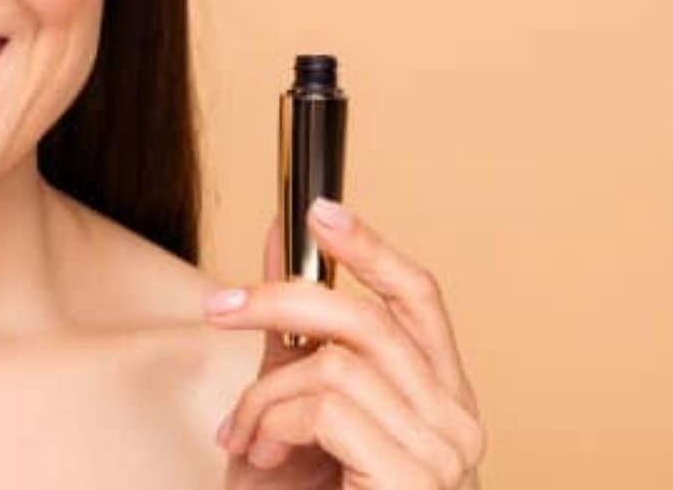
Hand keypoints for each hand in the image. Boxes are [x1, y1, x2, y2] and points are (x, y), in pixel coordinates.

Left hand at [207, 200, 484, 488]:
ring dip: (265, 394)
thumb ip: (294, 334)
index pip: (420, 298)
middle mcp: (455, 420)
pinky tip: (262, 455)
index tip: (319, 210)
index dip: (371, 248)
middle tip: (216, 308)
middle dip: (280, 301)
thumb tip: (281, 243)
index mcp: (437, 395)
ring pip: (337, 364)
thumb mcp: (295, 409)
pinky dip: (274, 422)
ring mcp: (442, 453)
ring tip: (240, 433)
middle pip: (368, 317)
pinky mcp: (413, 480)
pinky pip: (329, 408)